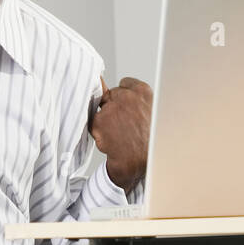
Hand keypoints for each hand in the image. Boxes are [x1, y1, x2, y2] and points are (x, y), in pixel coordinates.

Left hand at [90, 76, 152, 193]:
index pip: (125, 83)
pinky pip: (94, 122)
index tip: (127, 107)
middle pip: (111, 94)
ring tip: (119, 133)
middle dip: (113, 106)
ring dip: (105, 119)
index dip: (123, 97)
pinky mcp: (99, 120)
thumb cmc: (147, 140)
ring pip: (101, 108)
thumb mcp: (149, 112)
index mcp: (143, 92)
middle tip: (123, 124)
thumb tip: (113, 85)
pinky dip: (98, 131)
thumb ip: (135, 98)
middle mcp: (127, 96)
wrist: (139, 161)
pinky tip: (110, 138)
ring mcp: (112, 107)